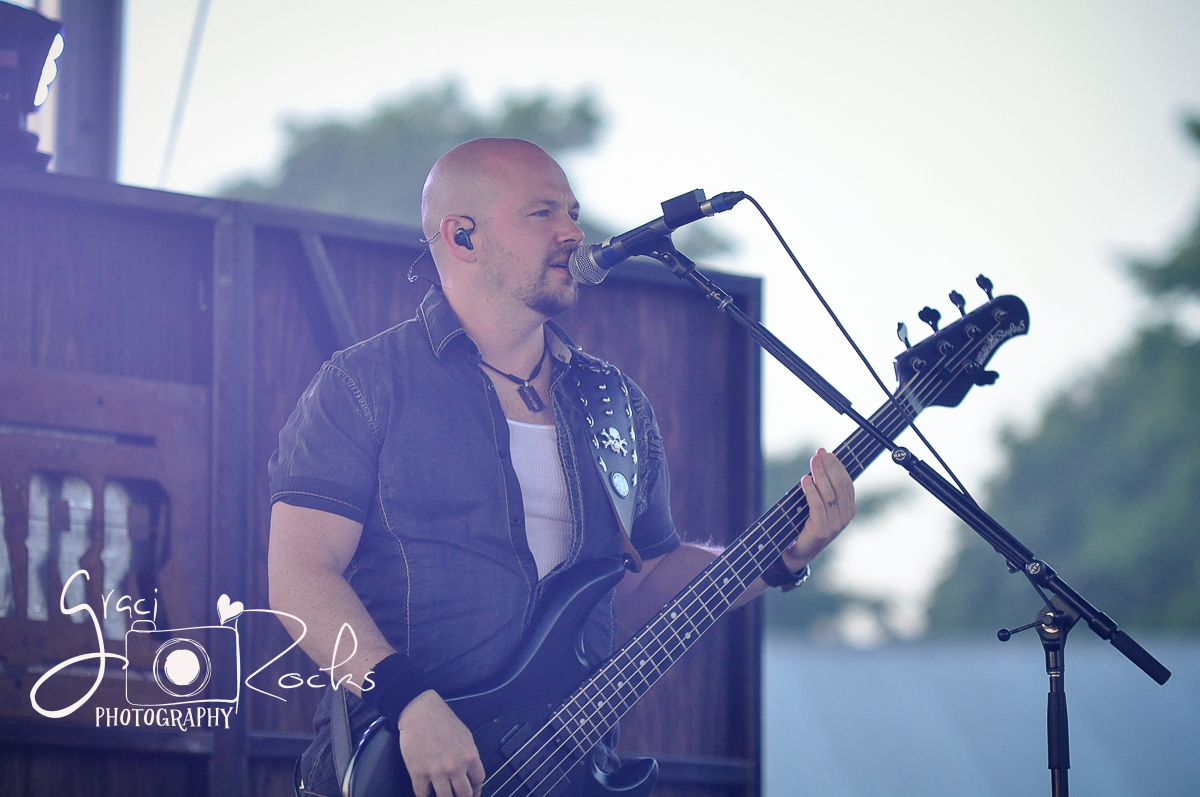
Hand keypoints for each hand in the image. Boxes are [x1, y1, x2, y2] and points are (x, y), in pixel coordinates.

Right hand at [397, 690, 484, 796]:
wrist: (420, 711)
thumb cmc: (442, 720)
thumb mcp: (466, 736)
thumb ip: (469, 757)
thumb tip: (470, 773)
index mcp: (470, 756)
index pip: (479, 782)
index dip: (476, 791)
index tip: (473, 793)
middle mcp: (455, 767)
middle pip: (464, 795)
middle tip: (458, 796)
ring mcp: (436, 771)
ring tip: (443, 795)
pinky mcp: (418, 773)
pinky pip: (423, 795)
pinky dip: (425, 796)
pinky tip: (427, 793)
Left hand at [781, 448, 855, 570]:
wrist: (797, 552)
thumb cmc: (805, 525)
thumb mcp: (819, 506)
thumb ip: (824, 490)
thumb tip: (821, 463)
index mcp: (848, 509)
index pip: (846, 483)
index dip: (838, 466)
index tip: (828, 453)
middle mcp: (845, 517)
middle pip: (840, 485)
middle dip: (829, 466)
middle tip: (819, 453)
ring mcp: (835, 525)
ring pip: (829, 493)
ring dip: (820, 474)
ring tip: (812, 461)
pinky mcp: (822, 530)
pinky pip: (818, 505)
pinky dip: (811, 491)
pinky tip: (805, 479)